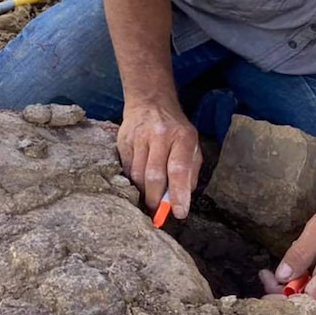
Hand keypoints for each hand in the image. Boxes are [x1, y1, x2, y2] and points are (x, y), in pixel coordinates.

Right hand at [116, 102, 201, 218]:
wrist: (150, 102)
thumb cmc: (175, 130)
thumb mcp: (192, 146)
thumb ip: (190, 173)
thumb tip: (182, 200)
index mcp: (182, 137)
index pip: (179, 169)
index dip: (178, 194)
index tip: (179, 212)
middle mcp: (160, 135)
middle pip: (154, 175)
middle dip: (156, 199)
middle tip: (158, 212)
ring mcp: (139, 137)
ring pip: (137, 175)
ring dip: (143, 192)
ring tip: (149, 197)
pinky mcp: (123, 140)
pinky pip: (126, 169)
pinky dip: (133, 181)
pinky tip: (139, 181)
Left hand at [260, 196, 315, 302]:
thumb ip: (300, 253)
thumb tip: (281, 276)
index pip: (307, 301)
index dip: (284, 297)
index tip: (267, 283)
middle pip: (309, 300)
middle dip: (284, 291)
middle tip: (265, 274)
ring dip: (295, 286)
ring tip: (279, 269)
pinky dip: (308, 282)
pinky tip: (301, 267)